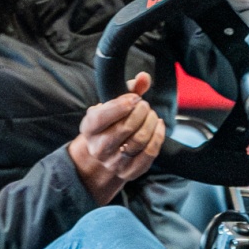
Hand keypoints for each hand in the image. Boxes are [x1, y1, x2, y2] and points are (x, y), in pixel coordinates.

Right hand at [67, 72, 165, 203]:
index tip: (135, 98)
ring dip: (151, 122)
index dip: (122, 105)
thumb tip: (144, 77)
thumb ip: (128, 89)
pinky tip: (158, 126)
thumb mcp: (112, 105)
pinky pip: (150, 153)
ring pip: (140, 140)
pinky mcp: (130, 172)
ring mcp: (113, 162)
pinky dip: (158, 136)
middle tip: (145, 106)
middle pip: (126, 127)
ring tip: (151, 115)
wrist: (105, 154)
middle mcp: (98, 148)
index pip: (102, 117)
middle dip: (141, 111)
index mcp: (89, 128)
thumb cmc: (110, 123)